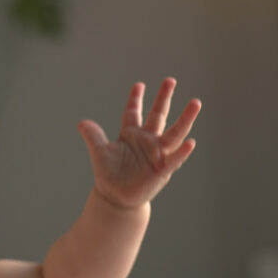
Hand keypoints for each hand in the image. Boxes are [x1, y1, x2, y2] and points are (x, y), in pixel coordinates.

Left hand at [77, 78, 200, 208]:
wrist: (115, 198)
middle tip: (170, 80)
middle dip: (164, 98)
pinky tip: (191, 142)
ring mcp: (157, 154)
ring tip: (195, 103)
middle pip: (158, 115)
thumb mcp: (99, 152)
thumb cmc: (108, 175)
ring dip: (185, 119)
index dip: (136, 99)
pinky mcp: (162, 170)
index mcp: (131, 135)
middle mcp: (147, 141)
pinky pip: (175, 159)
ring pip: (174, 133)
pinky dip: (183, 152)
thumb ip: (93, 136)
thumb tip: (81, 123)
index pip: (133, 112)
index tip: (139, 85)